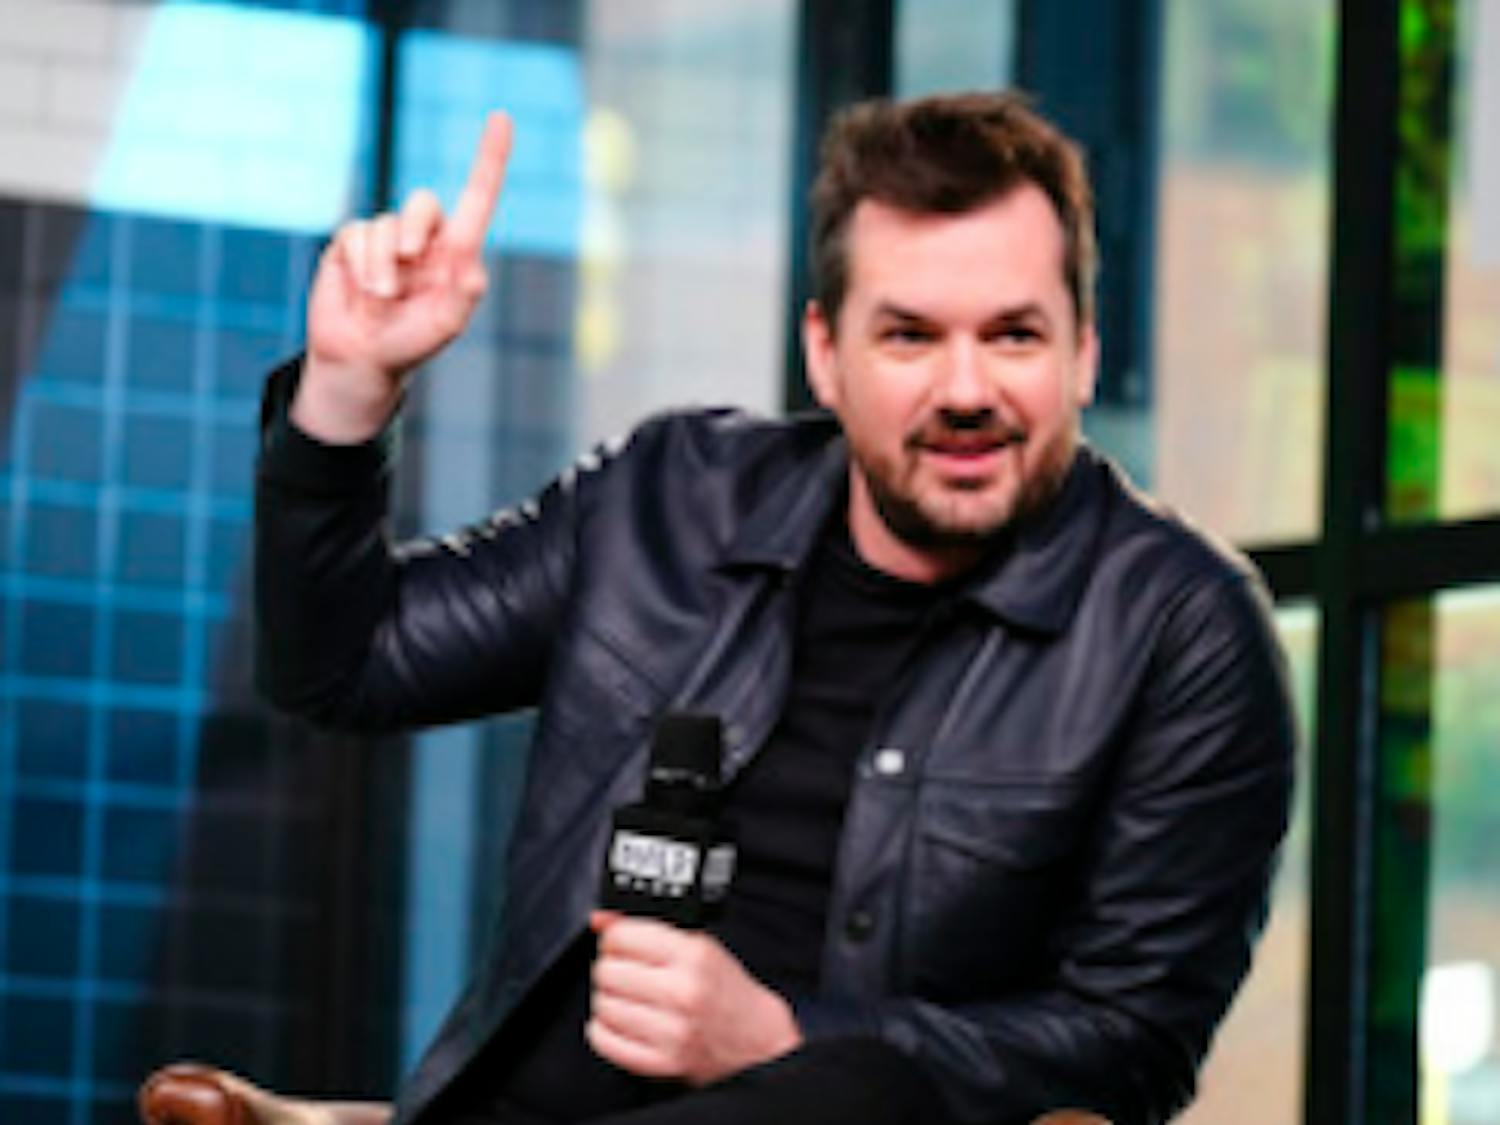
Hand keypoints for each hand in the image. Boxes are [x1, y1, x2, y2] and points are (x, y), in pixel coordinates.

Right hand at [292, 111, 513, 442]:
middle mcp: (423, 239)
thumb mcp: (447, 324)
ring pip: (385, 225)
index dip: (489, 158)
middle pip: (422, 204)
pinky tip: (364, 290)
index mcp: (455, 252)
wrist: (363, 358)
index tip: (502, 117)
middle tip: (410, 258)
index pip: (476, 197)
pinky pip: (357, 234)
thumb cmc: (412, 342)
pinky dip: (362, 263)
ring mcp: (386, 239)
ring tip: (383, 297)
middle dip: (414, 227)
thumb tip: (473, 267)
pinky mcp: (352, 244)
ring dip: (383, 265)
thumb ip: (464, 295)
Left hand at [587, 911, 803, 1085]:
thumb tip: (601, 920)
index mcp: (693, 956)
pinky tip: (624, 1020)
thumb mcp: (700, 945)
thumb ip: (649, 929)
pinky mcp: (660, 1063)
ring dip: (610, 999)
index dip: (615, 937)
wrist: (757, 1039)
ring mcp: (670, 1031)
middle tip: (627, 971)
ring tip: (630, 997)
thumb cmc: (729, 992)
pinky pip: (605, 1040)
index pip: (622, 937)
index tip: (619, 943)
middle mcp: (681, 992)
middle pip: (607, 971)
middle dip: (612, 968)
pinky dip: (606, 1029)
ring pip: (603, 1005)